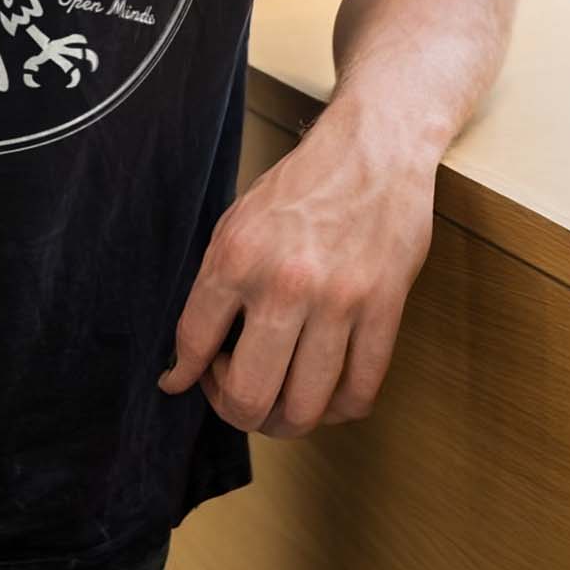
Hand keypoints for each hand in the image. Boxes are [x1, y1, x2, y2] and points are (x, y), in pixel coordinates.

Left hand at [153, 108, 436, 435]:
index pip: (193, 344)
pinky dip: (338, 409)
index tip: (187, 380)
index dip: (186, 376)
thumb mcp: (237, 223)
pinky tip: (326, 393)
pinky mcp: (384, 309)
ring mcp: (339, 300)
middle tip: (237, 394)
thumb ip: (213, 289)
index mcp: (237, 255)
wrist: (373, 148)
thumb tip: (188, 361)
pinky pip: (360, 392)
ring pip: (305, 408)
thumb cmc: (302, 188)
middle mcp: (285, 282)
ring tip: (281, 399)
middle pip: (249, 396)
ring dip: (286, 421)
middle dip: (235, 412)